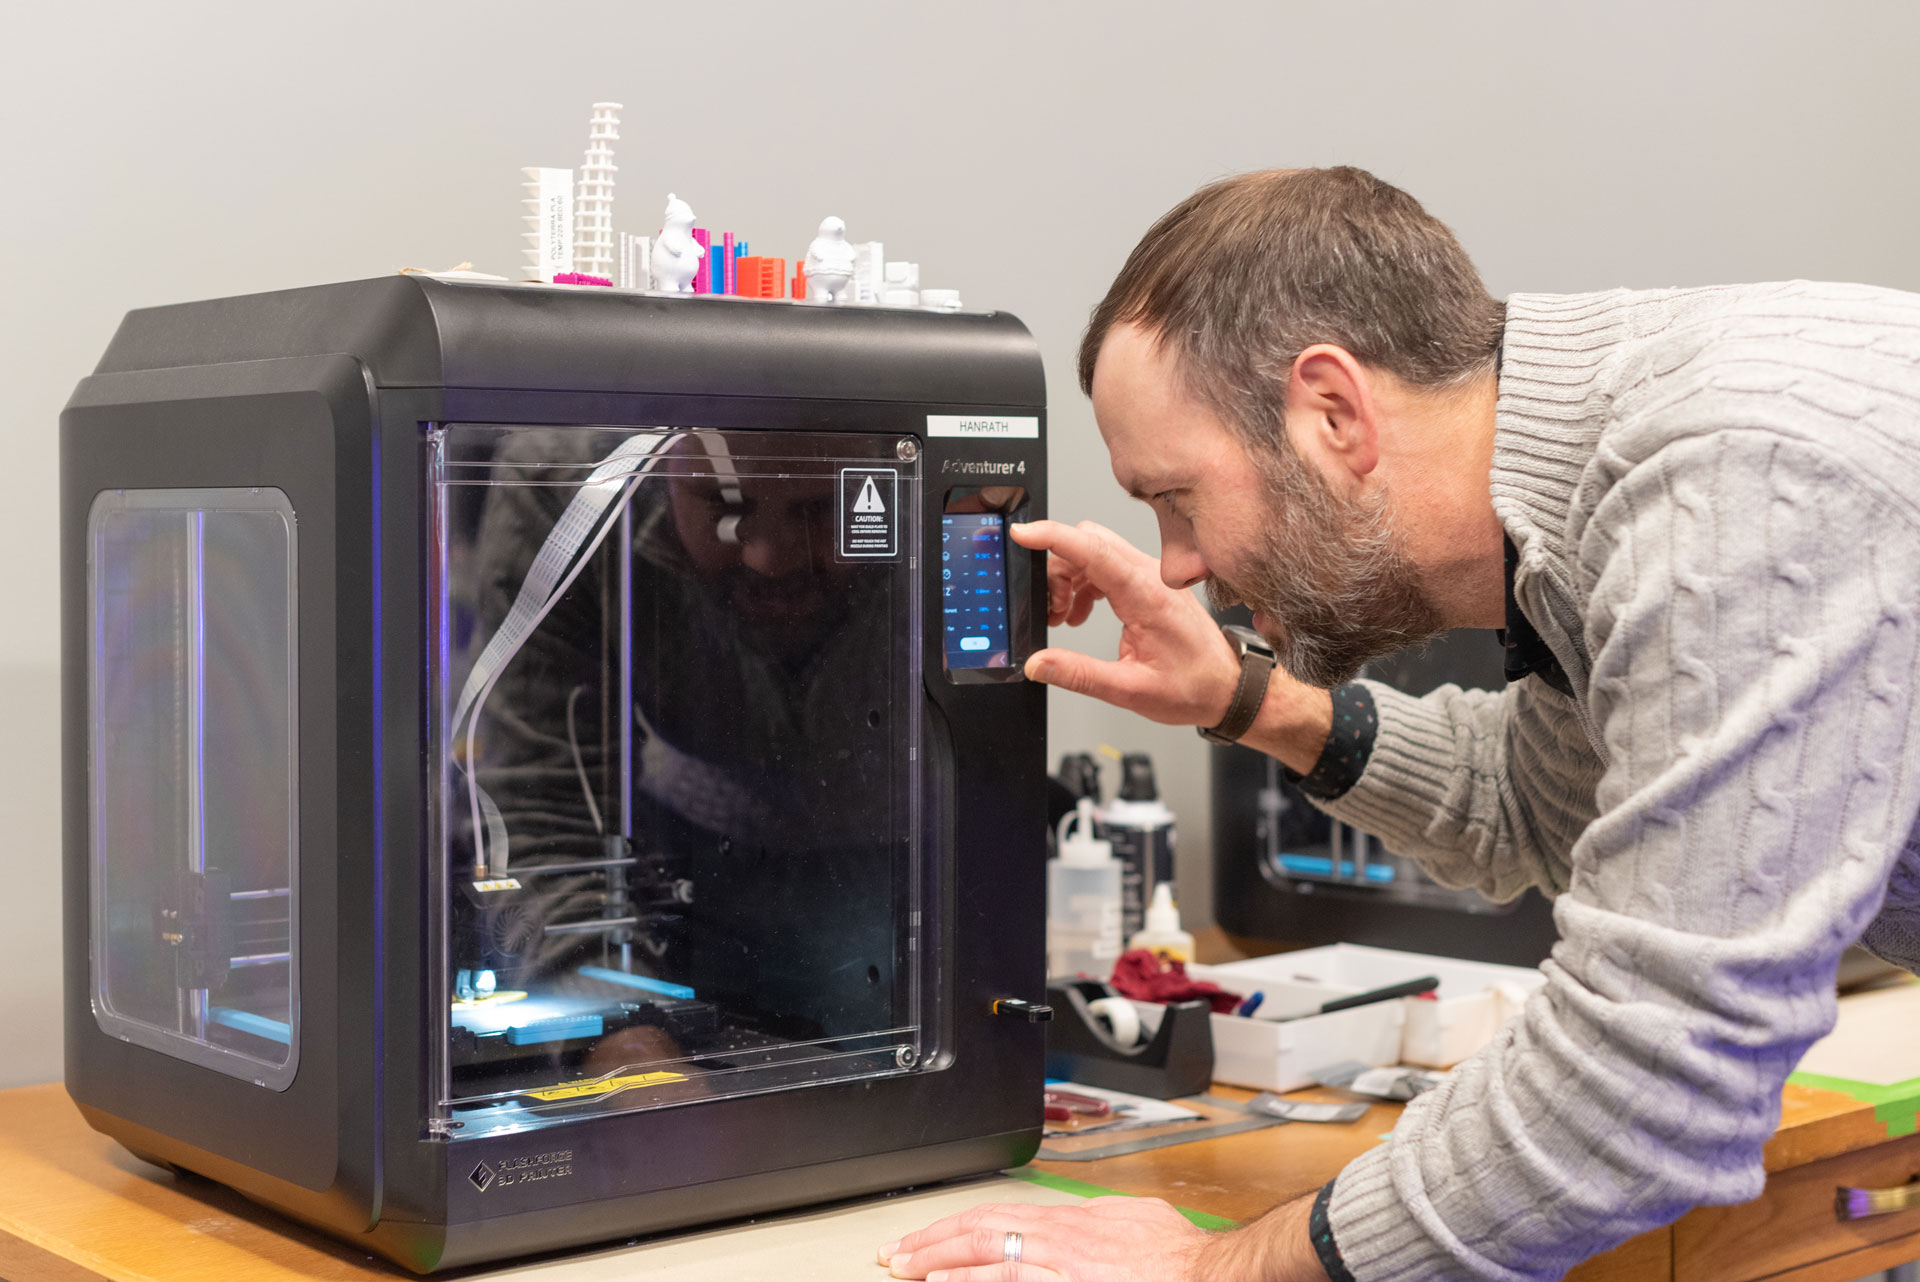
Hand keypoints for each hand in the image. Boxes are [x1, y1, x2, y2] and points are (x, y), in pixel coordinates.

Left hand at [877, 1195, 1209, 1280]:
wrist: (1211, 1274)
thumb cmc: (1181, 1258)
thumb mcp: (1135, 1220)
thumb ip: (1101, 1217)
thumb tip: (1081, 1216)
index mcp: (1073, 1219)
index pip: (997, 1215)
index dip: (956, 1226)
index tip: (927, 1238)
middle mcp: (1060, 1236)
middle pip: (980, 1227)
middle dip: (933, 1240)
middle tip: (897, 1252)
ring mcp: (1061, 1263)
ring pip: (985, 1250)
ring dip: (939, 1260)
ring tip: (906, 1268)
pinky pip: (1010, 1278)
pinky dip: (973, 1279)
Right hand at [1011, 519, 1238, 727]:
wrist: (1228, 688)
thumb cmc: (1193, 687)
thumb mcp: (1130, 690)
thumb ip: (1079, 675)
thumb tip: (1038, 664)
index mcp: (1146, 596)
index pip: (1092, 550)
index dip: (1052, 537)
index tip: (1023, 534)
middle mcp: (1149, 577)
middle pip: (1088, 543)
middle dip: (1055, 568)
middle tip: (1049, 609)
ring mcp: (1150, 576)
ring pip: (1094, 551)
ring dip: (1068, 578)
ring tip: (1062, 616)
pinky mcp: (1149, 583)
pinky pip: (1106, 565)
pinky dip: (1083, 583)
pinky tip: (1080, 613)